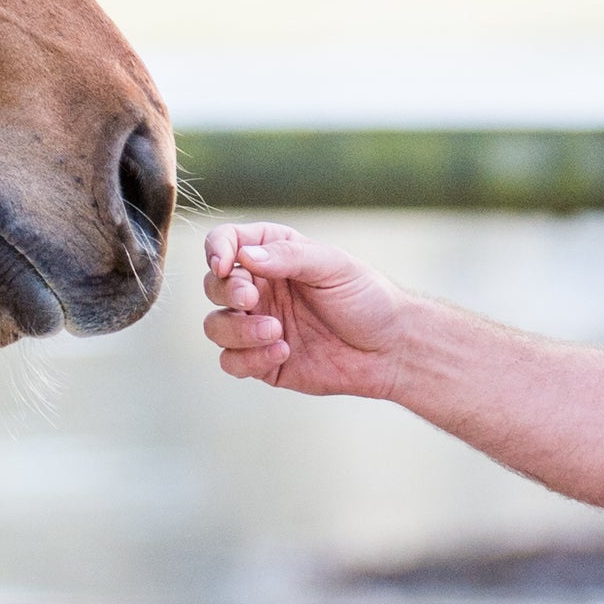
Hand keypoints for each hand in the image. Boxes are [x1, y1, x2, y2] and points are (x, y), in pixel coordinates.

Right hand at [200, 221, 408, 397]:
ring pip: (215, 326)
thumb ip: (289, 257)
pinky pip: (231, 361)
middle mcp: (259, 288)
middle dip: (227, 292)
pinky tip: (283, 353)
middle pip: (213, 285)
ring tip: (276, 332)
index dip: (216, 250)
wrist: (390, 349)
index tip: (225, 265)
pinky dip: (249, 358)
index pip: (225, 242)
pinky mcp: (262, 361)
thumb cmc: (366, 297)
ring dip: (237, 329)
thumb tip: (243, 257)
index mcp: (273, 254)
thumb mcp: (333, 265)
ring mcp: (257, 325)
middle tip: (253, 299)